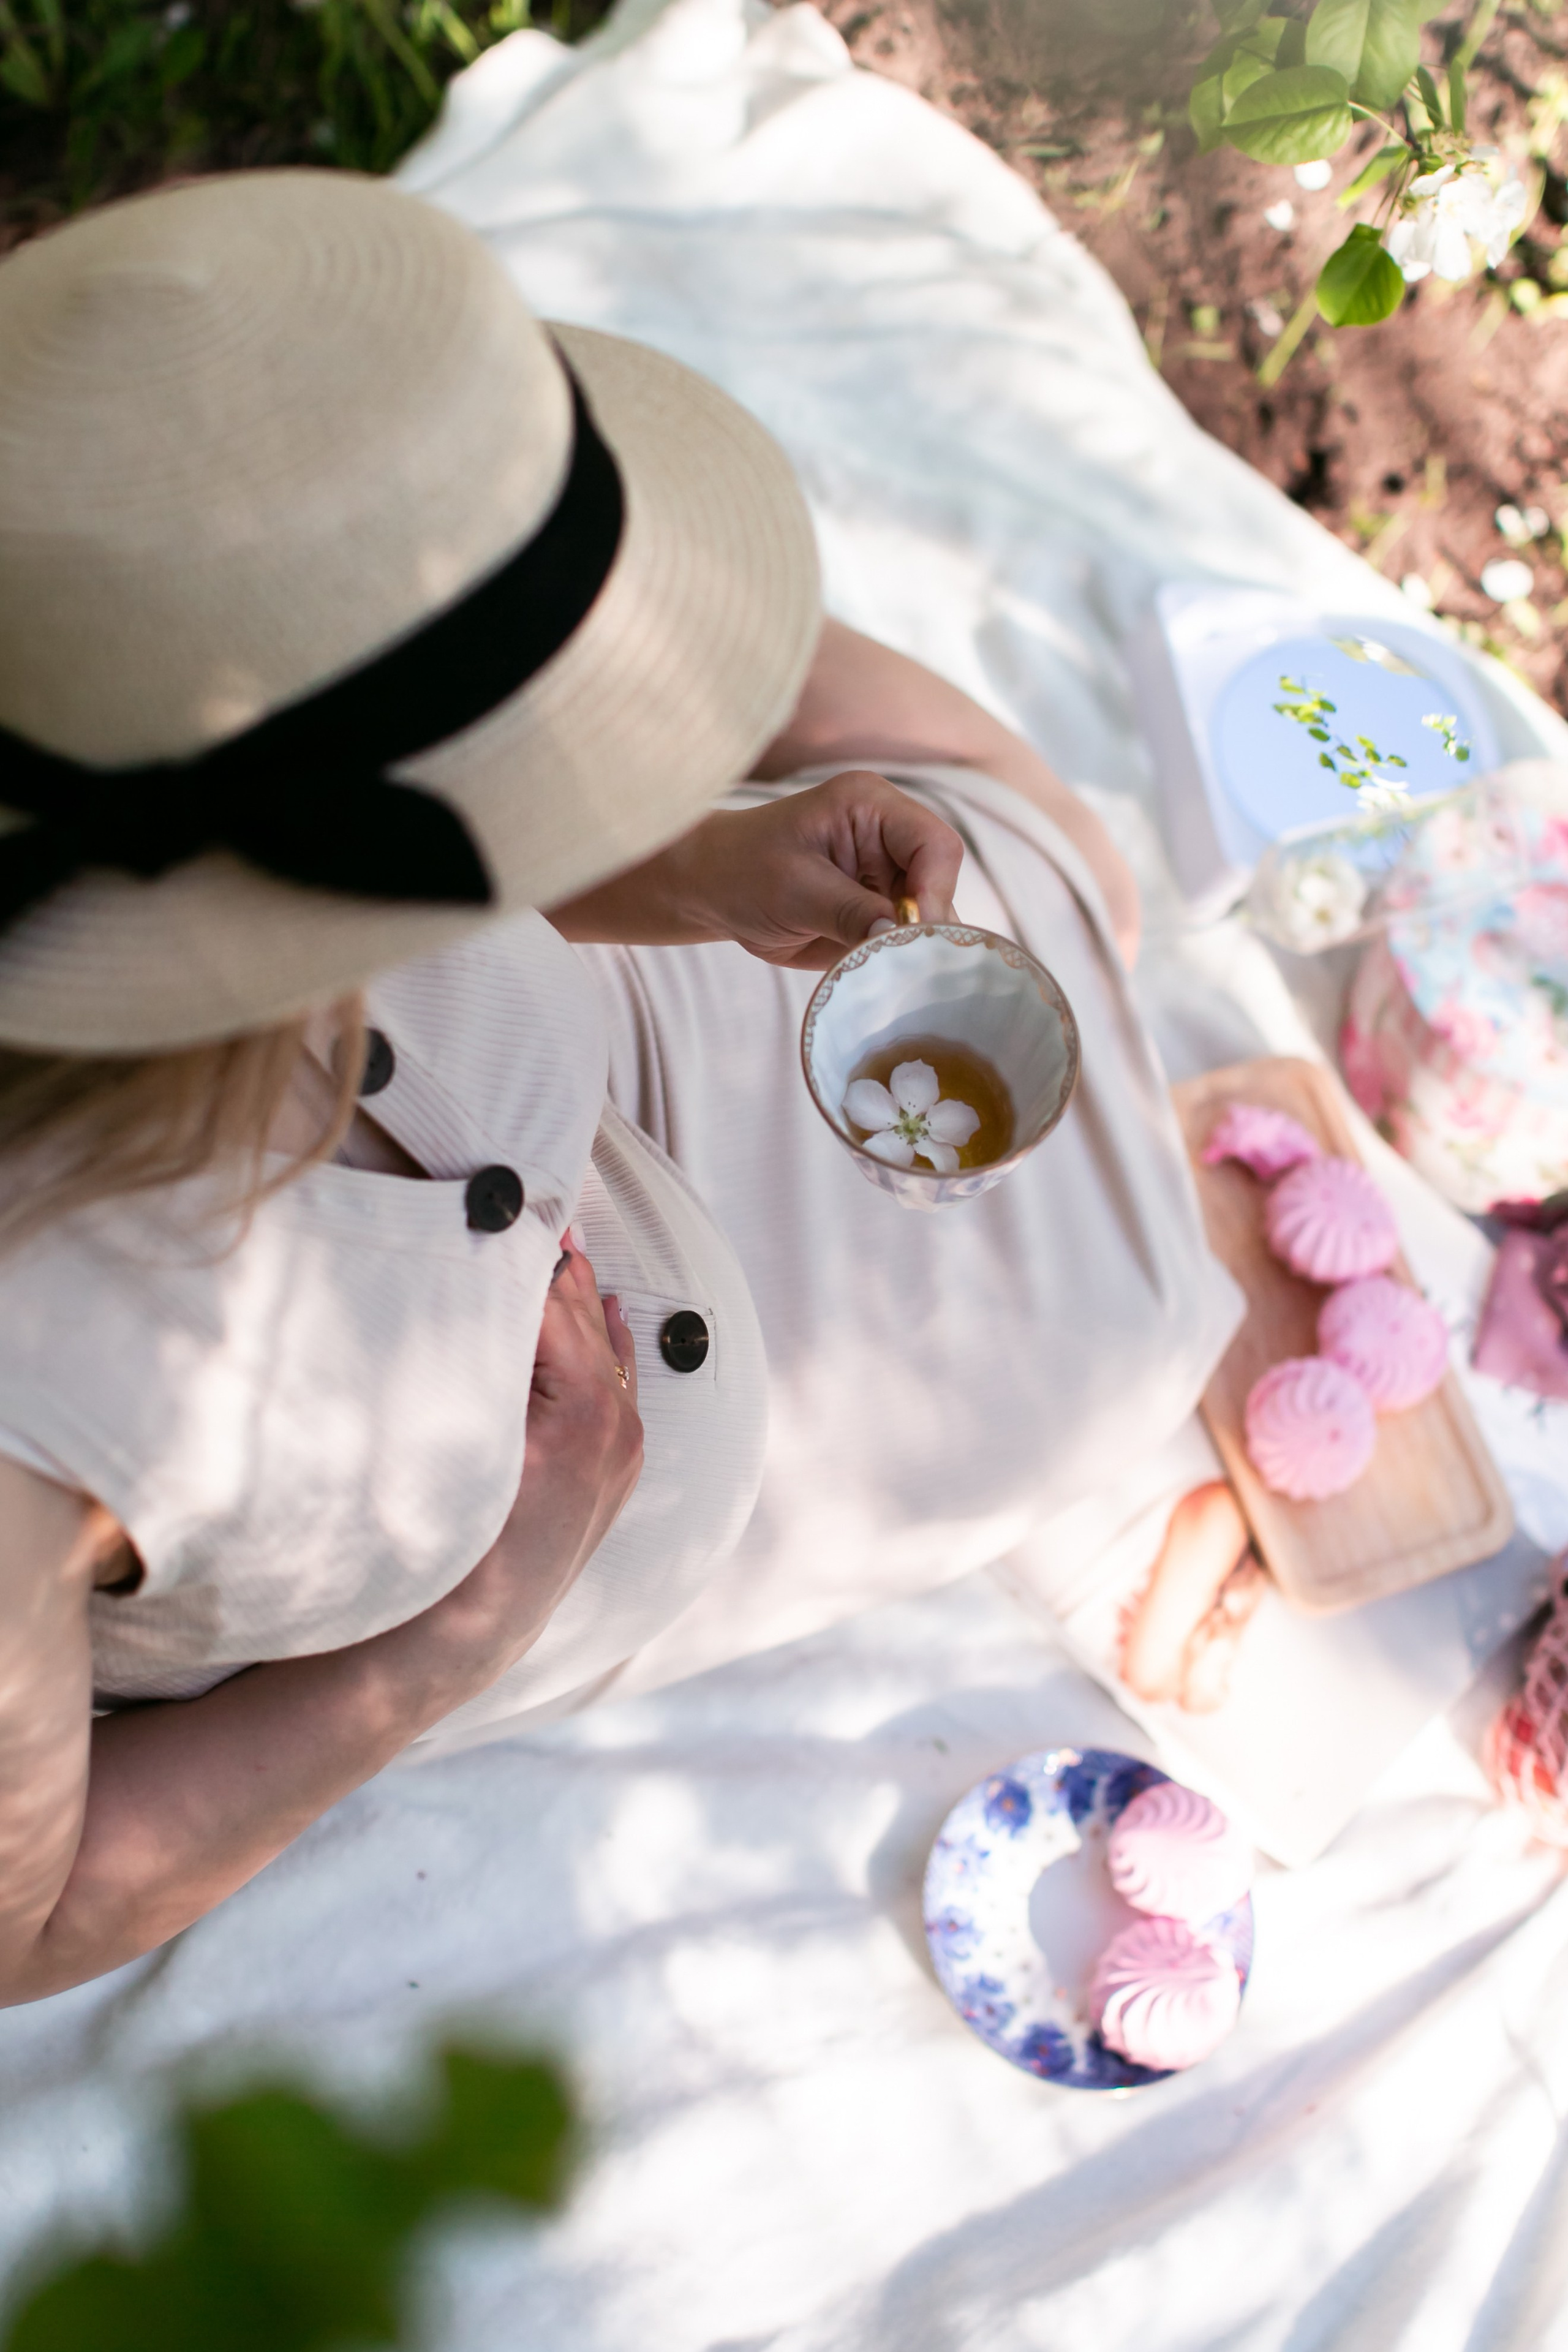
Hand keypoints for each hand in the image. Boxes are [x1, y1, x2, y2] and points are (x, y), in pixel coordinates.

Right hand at [432, 1243, 642, 1665]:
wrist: (473, 1624)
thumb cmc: (455, 1534)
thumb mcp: (461, 1438)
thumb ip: (484, 1364)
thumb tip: (487, 1291)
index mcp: (585, 1414)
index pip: (554, 1309)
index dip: (529, 1259)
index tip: (513, 1211)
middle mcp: (619, 1428)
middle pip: (585, 1322)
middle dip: (559, 1270)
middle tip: (538, 1210)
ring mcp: (625, 1450)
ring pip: (606, 1350)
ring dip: (581, 1301)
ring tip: (565, 1245)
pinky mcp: (621, 1465)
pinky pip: (621, 1383)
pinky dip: (610, 1342)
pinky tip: (609, 1307)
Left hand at [669, 771, 964, 969]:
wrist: (712, 891)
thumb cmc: (743, 871)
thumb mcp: (794, 891)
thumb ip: (849, 912)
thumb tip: (899, 938)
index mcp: (871, 806)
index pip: (935, 844)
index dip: (935, 891)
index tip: (913, 936)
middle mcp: (889, 837)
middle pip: (940, 884)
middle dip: (926, 926)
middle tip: (905, 966)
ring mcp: (887, 874)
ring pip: (930, 917)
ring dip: (915, 949)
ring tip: (889, 972)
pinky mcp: (879, 908)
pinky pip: (907, 939)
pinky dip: (901, 960)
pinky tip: (883, 975)